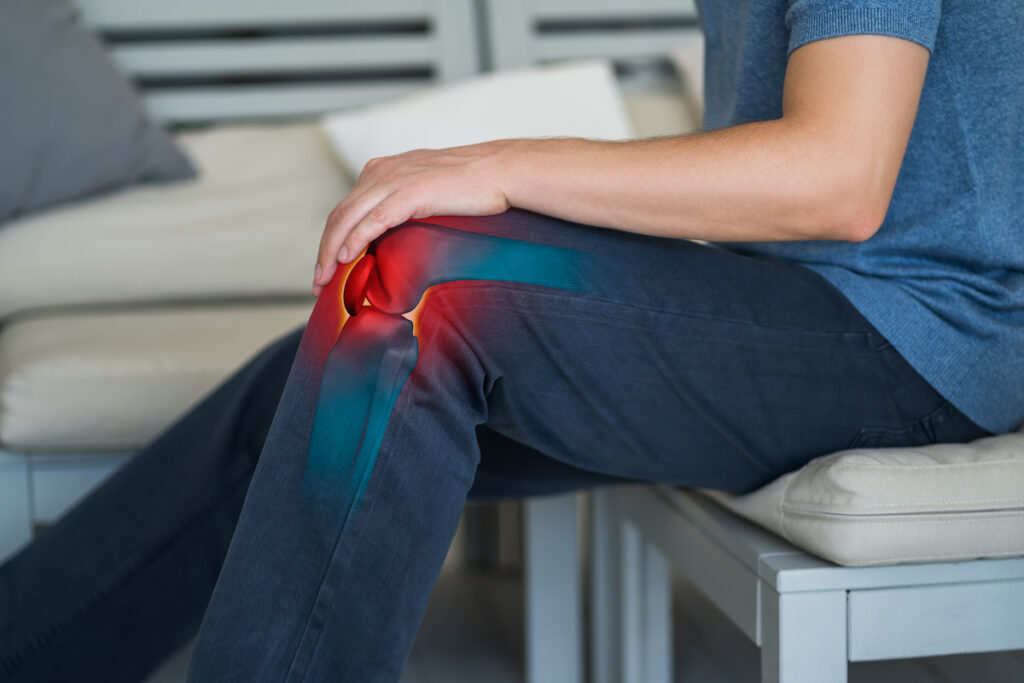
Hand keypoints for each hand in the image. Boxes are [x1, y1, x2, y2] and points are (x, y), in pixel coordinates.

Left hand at [312, 140, 514, 295]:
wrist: (499, 171)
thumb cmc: (470, 187)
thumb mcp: (425, 194)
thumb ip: (403, 209)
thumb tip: (392, 242)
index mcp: (382, 171)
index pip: (345, 209)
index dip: (331, 240)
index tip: (327, 269)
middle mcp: (381, 172)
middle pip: (339, 215)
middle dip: (324, 251)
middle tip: (318, 282)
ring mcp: (395, 180)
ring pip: (350, 218)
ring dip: (332, 252)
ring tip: (326, 278)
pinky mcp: (411, 192)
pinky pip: (375, 220)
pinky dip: (356, 239)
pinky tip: (346, 258)